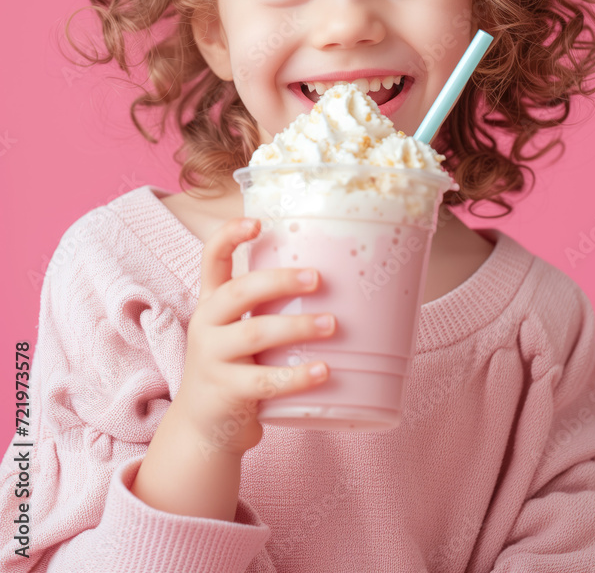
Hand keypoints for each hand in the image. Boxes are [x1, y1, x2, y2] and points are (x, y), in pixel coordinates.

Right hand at [173, 217, 335, 456]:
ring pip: (255, 333)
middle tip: (318, 278)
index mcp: (211, 303)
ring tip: (332, 324)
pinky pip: (265, 381)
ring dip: (298, 326)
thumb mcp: (237, 332)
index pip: (211, 258)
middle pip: (239, 291)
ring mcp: (211, 358)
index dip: (229, 235)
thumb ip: (265, 310)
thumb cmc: (234, 370)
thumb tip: (335, 284)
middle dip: (280, 281)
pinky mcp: (225, 392)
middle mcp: (206, 324)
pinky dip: (297, 375)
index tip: (257, 221)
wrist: (202, 431)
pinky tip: (324, 371)